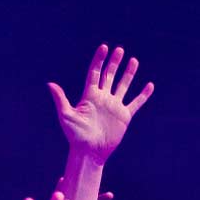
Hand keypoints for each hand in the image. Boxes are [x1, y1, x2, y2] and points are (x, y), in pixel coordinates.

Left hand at [47, 44, 153, 162]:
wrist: (89, 152)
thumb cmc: (76, 136)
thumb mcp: (66, 116)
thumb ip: (61, 99)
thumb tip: (50, 84)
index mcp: (90, 96)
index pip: (95, 73)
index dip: (99, 60)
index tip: (104, 47)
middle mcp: (103, 98)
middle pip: (109, 76)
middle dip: (114, 63)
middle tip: (120, 50)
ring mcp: (114, 106)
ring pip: (123, 86)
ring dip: (128, 73)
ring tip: (134, 60)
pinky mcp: (124, 116)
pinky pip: (136, 103)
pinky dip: (143, 95)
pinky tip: (149, 85)